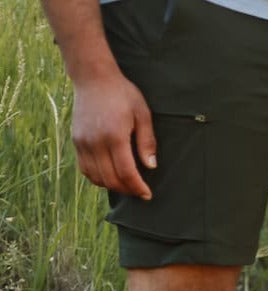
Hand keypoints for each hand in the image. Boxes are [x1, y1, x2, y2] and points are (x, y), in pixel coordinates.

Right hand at [71, 72, 155, 197]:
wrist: (93, 78)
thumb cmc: (122, 94)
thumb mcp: (142, 114)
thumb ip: (147, 141)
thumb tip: (151, 166)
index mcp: (114, 136)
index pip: (126, 173)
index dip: (137, 188)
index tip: (147, 194)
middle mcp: (95, 141)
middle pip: (111, 179)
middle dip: (127, 190)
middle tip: (139, 191)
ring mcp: (83, 142)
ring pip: (96, 178)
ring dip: (112, 186)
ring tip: (126, 185)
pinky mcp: (76, 140)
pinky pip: (85, 169)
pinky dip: (98, 178)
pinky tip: (110, 176)